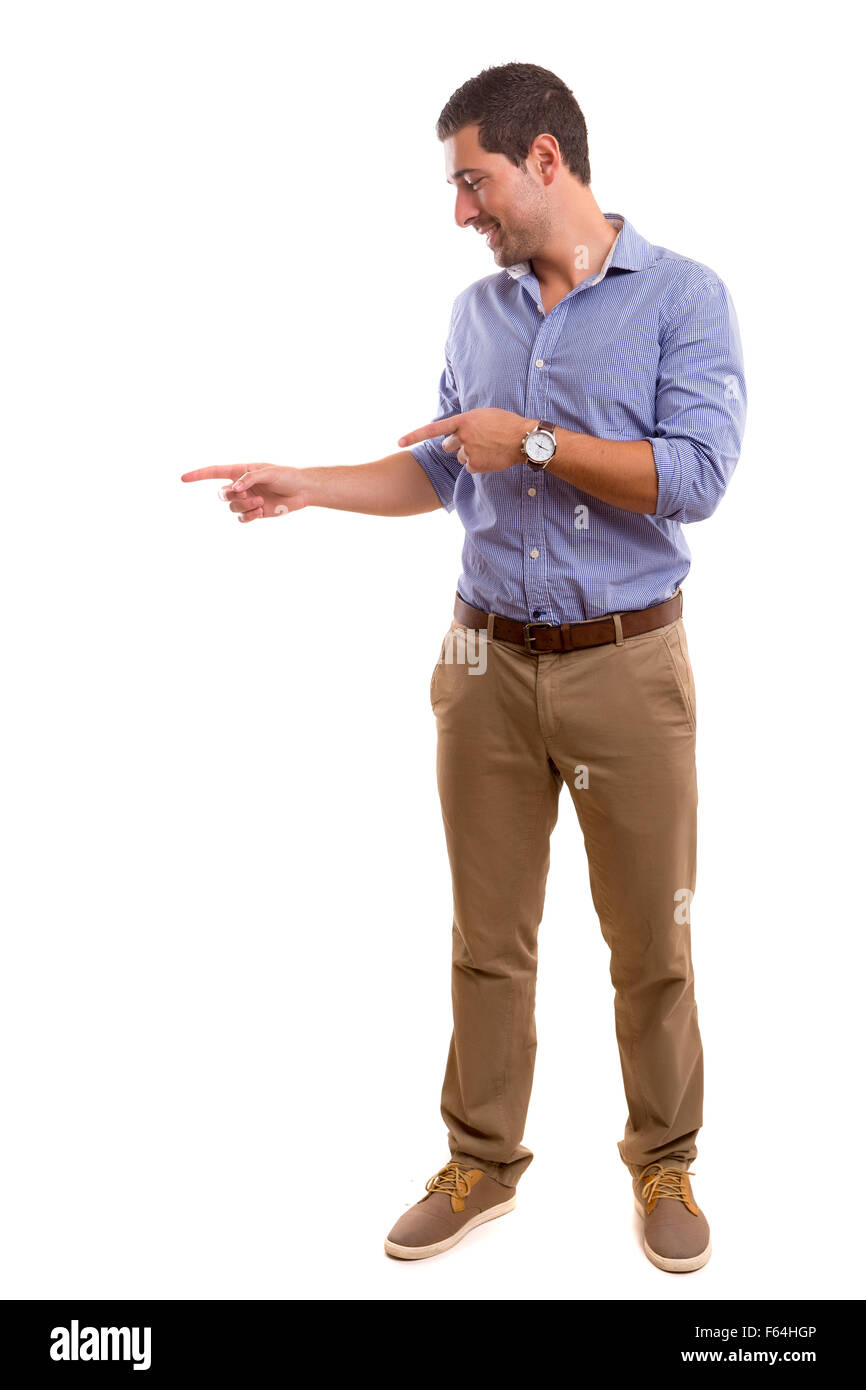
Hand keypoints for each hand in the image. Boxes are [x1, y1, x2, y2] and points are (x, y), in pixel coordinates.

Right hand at [179, 463, 307, 521]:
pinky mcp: (254, 512)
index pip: (214, 472)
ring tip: (260, 502)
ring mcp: (246, 500)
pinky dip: (248, 516)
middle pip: (221, 494)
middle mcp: (241, 486)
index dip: (198, 475)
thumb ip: (251, 477)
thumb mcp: (270, 472)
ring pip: (232, 507)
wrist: (302, 491)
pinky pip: (241, 518)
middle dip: (232, 497)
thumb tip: (235, 487)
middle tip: (249, 495)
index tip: (182, 478)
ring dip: (244, 506)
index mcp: (241, 471)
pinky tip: (260, 511)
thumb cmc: (287, 476)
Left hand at [397, 409, 529, 473]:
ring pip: (460, 458)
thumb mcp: (483, 415)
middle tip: (475, 441)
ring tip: (488, 448)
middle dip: (457, 445)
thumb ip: (467, 422)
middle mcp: (462, 436)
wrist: (524, 439)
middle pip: (448, 446)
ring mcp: (468, 452)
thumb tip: (457, 434)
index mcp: (463, 420)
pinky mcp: (475, 465)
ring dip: (470, 454)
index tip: (398, 443)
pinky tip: (491, 457)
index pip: (432, 429)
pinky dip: (478, 464)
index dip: (414, 436)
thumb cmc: (506, 423)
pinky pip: (469, 467)